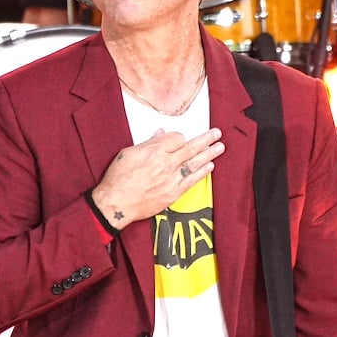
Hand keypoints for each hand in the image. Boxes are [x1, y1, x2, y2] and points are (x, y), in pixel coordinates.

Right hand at [90, 128, 223, 228]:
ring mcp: (171, 179)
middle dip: (205, 139)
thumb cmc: (118, 178)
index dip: (180, 137)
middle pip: (190, 148)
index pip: (176, 138)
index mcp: (154, 152)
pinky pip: (192, 181)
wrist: (116, 203)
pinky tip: (210, 166)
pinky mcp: (173, 193)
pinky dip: (202, 172)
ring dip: (209, 154)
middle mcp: (166, 164)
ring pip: (195, 163)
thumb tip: (160, 135)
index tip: (180, 138)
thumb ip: (147, 144)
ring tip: (220, 147)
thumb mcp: (128, 154)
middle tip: (217, 133)